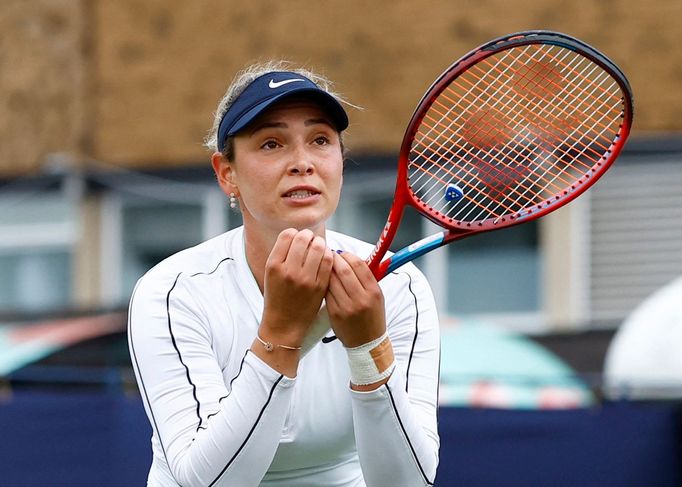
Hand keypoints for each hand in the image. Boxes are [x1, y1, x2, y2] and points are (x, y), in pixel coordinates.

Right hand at [260, 228, 333, 347]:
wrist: (283, 324)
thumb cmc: (277, 298)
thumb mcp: (270, 274)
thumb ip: (282, 254)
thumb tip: (298, 234)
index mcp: (273, 266)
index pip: (287, 235)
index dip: (295, 233)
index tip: (297, 237)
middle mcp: (288, 271)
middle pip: (303, 238)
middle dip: (309, 236)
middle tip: (310, 240)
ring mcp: (305, 279)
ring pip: (318, 247)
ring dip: (320, 244)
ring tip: (318, 248)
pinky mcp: (319, 286)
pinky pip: (328, 261)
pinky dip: (328, 255)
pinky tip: (325, 258)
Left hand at [326, 251, 385, 347]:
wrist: (367, 343)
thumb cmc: (372, 318)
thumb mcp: (377, 296)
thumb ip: (366, 278)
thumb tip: (351, 259)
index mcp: (374, 292)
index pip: (359, 265)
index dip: (347, 255)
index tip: (342, 253)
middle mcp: (361, 299)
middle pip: (343, 270)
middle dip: (334, 259)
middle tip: (330, 256)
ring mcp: (346, 307)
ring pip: (332, 280)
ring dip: (327, 270)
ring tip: (326, 267)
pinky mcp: (334, 313)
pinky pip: (326, 293)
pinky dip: (324, 284)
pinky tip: (324, 282)